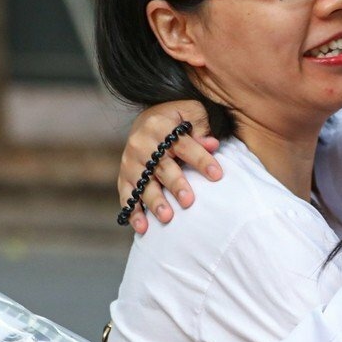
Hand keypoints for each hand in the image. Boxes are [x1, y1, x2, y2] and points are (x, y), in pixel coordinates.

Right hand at [117, 101, 220, 232]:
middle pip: (162, 166)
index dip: (201, 159)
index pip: (184, 144)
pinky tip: (142, 227)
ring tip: (167, 217)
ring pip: (143, 183)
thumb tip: (213, 145)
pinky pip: (127, 195)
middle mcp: (142, 143)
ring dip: (155, 201)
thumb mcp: (191, 114)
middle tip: (188, 201)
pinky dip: (133, 212)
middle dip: (176, 184)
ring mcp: (131, 161)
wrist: (147, 121)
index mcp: (161, 125)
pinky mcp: (124, 176)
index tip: (217, 175)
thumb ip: (202, 128)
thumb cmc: (177, 120)